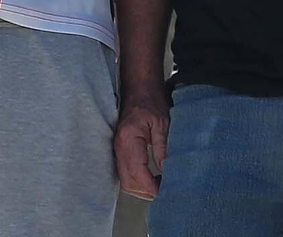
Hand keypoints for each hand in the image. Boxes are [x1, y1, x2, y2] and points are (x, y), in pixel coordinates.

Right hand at [114, 85, 170, 200]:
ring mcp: (117, 150)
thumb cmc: (149, 103)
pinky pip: (125, 174)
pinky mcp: (119, 152)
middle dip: (146, 192)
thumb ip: (162, 149)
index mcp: (128, 139)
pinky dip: (137, 181)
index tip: (164, 191)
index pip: (137, 172)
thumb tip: (166, 172)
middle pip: (129, 182)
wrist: (138, 90)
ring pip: (125, 181)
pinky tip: (151, 179)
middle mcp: (119, 147)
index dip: (151, 186)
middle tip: (165, 191)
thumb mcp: (162, 124)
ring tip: (160, 186)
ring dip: (142, 189)